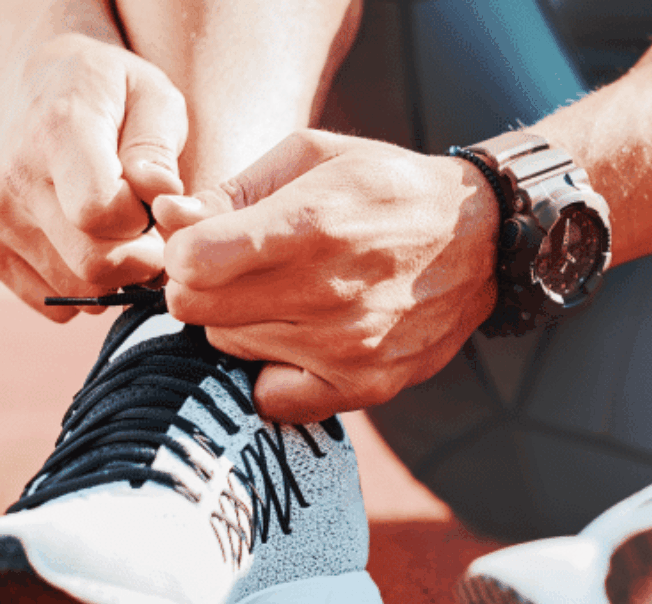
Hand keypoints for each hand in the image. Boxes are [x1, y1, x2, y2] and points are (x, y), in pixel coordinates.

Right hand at [0, 34, 187, 320]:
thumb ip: (157, 148)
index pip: (103, 214)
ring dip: (113, 274)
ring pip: (75, 290)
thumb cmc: (111, 93)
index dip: (147, 223)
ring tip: (117, 232)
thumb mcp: (152, 96)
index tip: (154, 204)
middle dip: (140, 258)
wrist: (38, 84)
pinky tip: (88, 245)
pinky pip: (51, 301)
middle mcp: (12, 179)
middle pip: (93, 264)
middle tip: (148, 229)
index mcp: (57, 133)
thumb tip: (159, 195)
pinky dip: (81, 284)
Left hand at [156, 130, 498, 422]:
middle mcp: (330, 291)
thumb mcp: (313, 156)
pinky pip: (272, 398)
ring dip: (243, 321)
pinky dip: (273, 372)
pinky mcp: (367, 385)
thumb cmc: (386, 187)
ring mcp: (349, 346)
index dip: (184, 248)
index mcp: (313, 223)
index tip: (206, 241)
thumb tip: (169, 220)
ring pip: (232, 345)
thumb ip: (233, 189)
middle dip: (204, 284)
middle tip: (240, 269)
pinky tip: (301, 339)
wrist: (481, 239)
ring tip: (289, 294)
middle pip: (198, 309)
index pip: (190, 262)